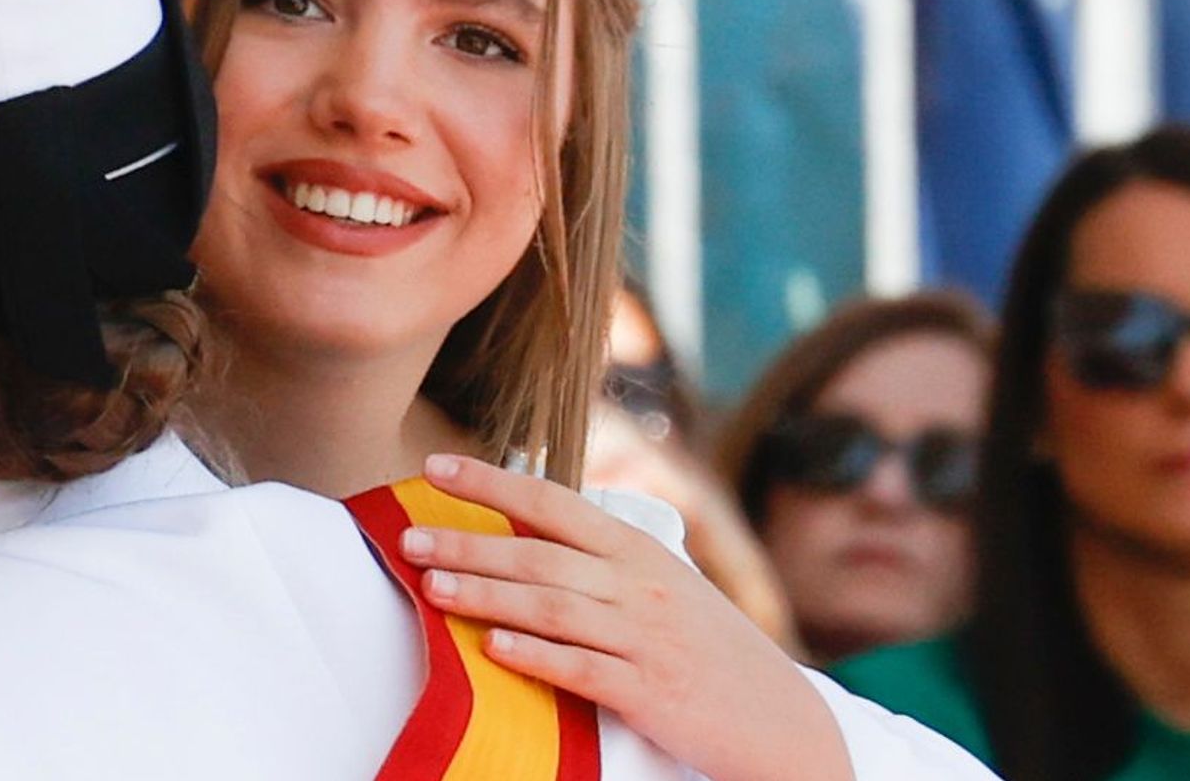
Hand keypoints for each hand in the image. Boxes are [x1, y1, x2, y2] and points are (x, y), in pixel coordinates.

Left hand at [399, 454, 850, 780]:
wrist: (781, 721)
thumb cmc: (710, 651)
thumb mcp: (664, 588)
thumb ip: (602, 561)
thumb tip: (526, 531)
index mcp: (638, 551)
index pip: (552, 503)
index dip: (490, 483)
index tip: (435, 468)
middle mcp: (640, 586)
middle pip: (538, 556)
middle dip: (467, 545)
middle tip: (408, 539)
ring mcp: (645, 639)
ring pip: (551, 608)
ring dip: (485, 596)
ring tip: (431, 587)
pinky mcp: (649, 693)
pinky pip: (582, 669)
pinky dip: (534, 657)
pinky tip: (492, 650)